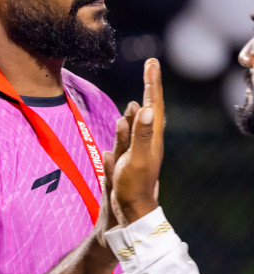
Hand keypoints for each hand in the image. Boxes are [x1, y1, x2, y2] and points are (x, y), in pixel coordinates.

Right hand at [108, 59, 165, 226]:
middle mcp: (146, 141)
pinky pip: (124, 141)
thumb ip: (140, 135)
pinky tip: (120, 128)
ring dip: (133, 112)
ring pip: (135, 125)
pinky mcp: (125, 162)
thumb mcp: (137, 159)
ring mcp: (136, 152)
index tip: (151, 63)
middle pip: (148, 110)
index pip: (153, 103)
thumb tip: (145, 108)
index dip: (152, 82)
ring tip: (133, 101)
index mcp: (151, 137)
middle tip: (149, 68)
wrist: (129, 211)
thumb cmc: (134, 187)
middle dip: (148, 89)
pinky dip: (122, 132)